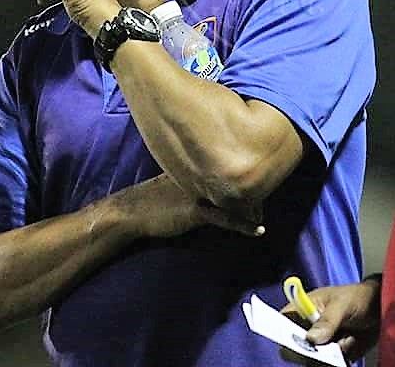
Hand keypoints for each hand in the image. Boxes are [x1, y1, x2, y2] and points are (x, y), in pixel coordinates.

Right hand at [125, 174, 264, 239]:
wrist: (133, 211)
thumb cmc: (156, 197)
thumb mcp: (180, 182)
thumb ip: (198, 179)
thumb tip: (216, 186)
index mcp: (200, 164)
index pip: (234, 167)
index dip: (249, 179)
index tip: (259, 189)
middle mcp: (203, 173)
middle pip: (240, 181)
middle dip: (256, 195)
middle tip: (261, 211)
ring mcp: (201, 191)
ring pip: (237, 198)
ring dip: (253, 210)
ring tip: (260, 220)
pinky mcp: (197, 210)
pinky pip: (227, 218)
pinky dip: (245, 225)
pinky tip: (258, 230)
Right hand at [280, 279, 380, 362]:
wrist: (381, 310)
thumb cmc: (359, 298)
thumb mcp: (343, 305)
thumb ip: (327, 321)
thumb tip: (310, 339)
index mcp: (303, 309)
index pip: (282, 321)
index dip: (281, 332)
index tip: (293, 341)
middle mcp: (308, 328)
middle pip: (294, 347)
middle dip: (308, 350)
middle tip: (327, 345)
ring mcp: (320, 344)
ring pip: (311, 360)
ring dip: (328, 356)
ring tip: (347, 338)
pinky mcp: (332, 356)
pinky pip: (327, 365)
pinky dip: (338, 362)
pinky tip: (351, 344)